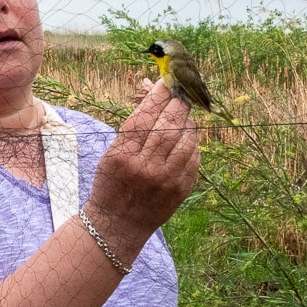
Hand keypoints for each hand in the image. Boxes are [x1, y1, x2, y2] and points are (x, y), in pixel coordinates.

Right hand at [85, 78, 199, 261]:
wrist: (118, 224)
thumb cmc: (112, 182)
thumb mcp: (112, 153)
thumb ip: (134, 124)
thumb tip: (150, 87)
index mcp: (123, 155)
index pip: (144, 116)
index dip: (157, 95)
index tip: (165, 82)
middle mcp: (145, 167)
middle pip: (168, 125)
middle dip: (176, 104)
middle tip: (179, 94)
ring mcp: (165, 180)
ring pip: (186, 139)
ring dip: (186, 123)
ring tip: (181, 117)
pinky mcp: (181, 190)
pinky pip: (194, 158)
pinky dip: (192, 143)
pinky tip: (186, 139)